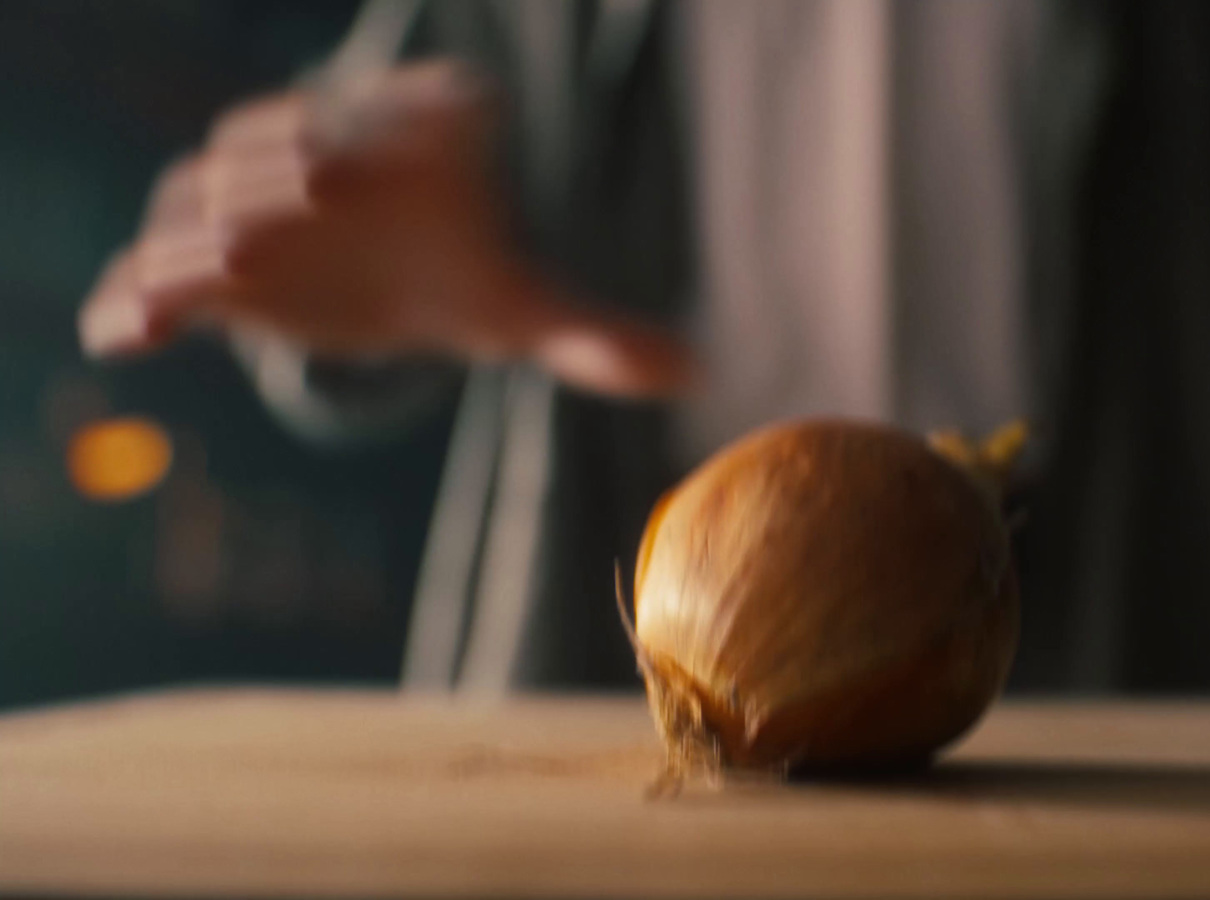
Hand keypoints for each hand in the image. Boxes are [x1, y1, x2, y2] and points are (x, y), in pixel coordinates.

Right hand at [79, 61, 694, 398]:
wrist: (382, 273)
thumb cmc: (459, 270)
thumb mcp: (522, 307)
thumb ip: (597, 338)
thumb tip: (696, 372)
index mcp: (406, 144)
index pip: (390, 114)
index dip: (370, 126)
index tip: (347, 167)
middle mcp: (317, 147)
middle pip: (277, 147)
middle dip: (266, 180)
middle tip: (271, 218)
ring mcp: (252, 197)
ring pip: (206, 199)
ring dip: (194, 235)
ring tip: (199, 277)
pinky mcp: (204, 258)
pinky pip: (159, 270)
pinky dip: (137, 297)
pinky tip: (121, 337)